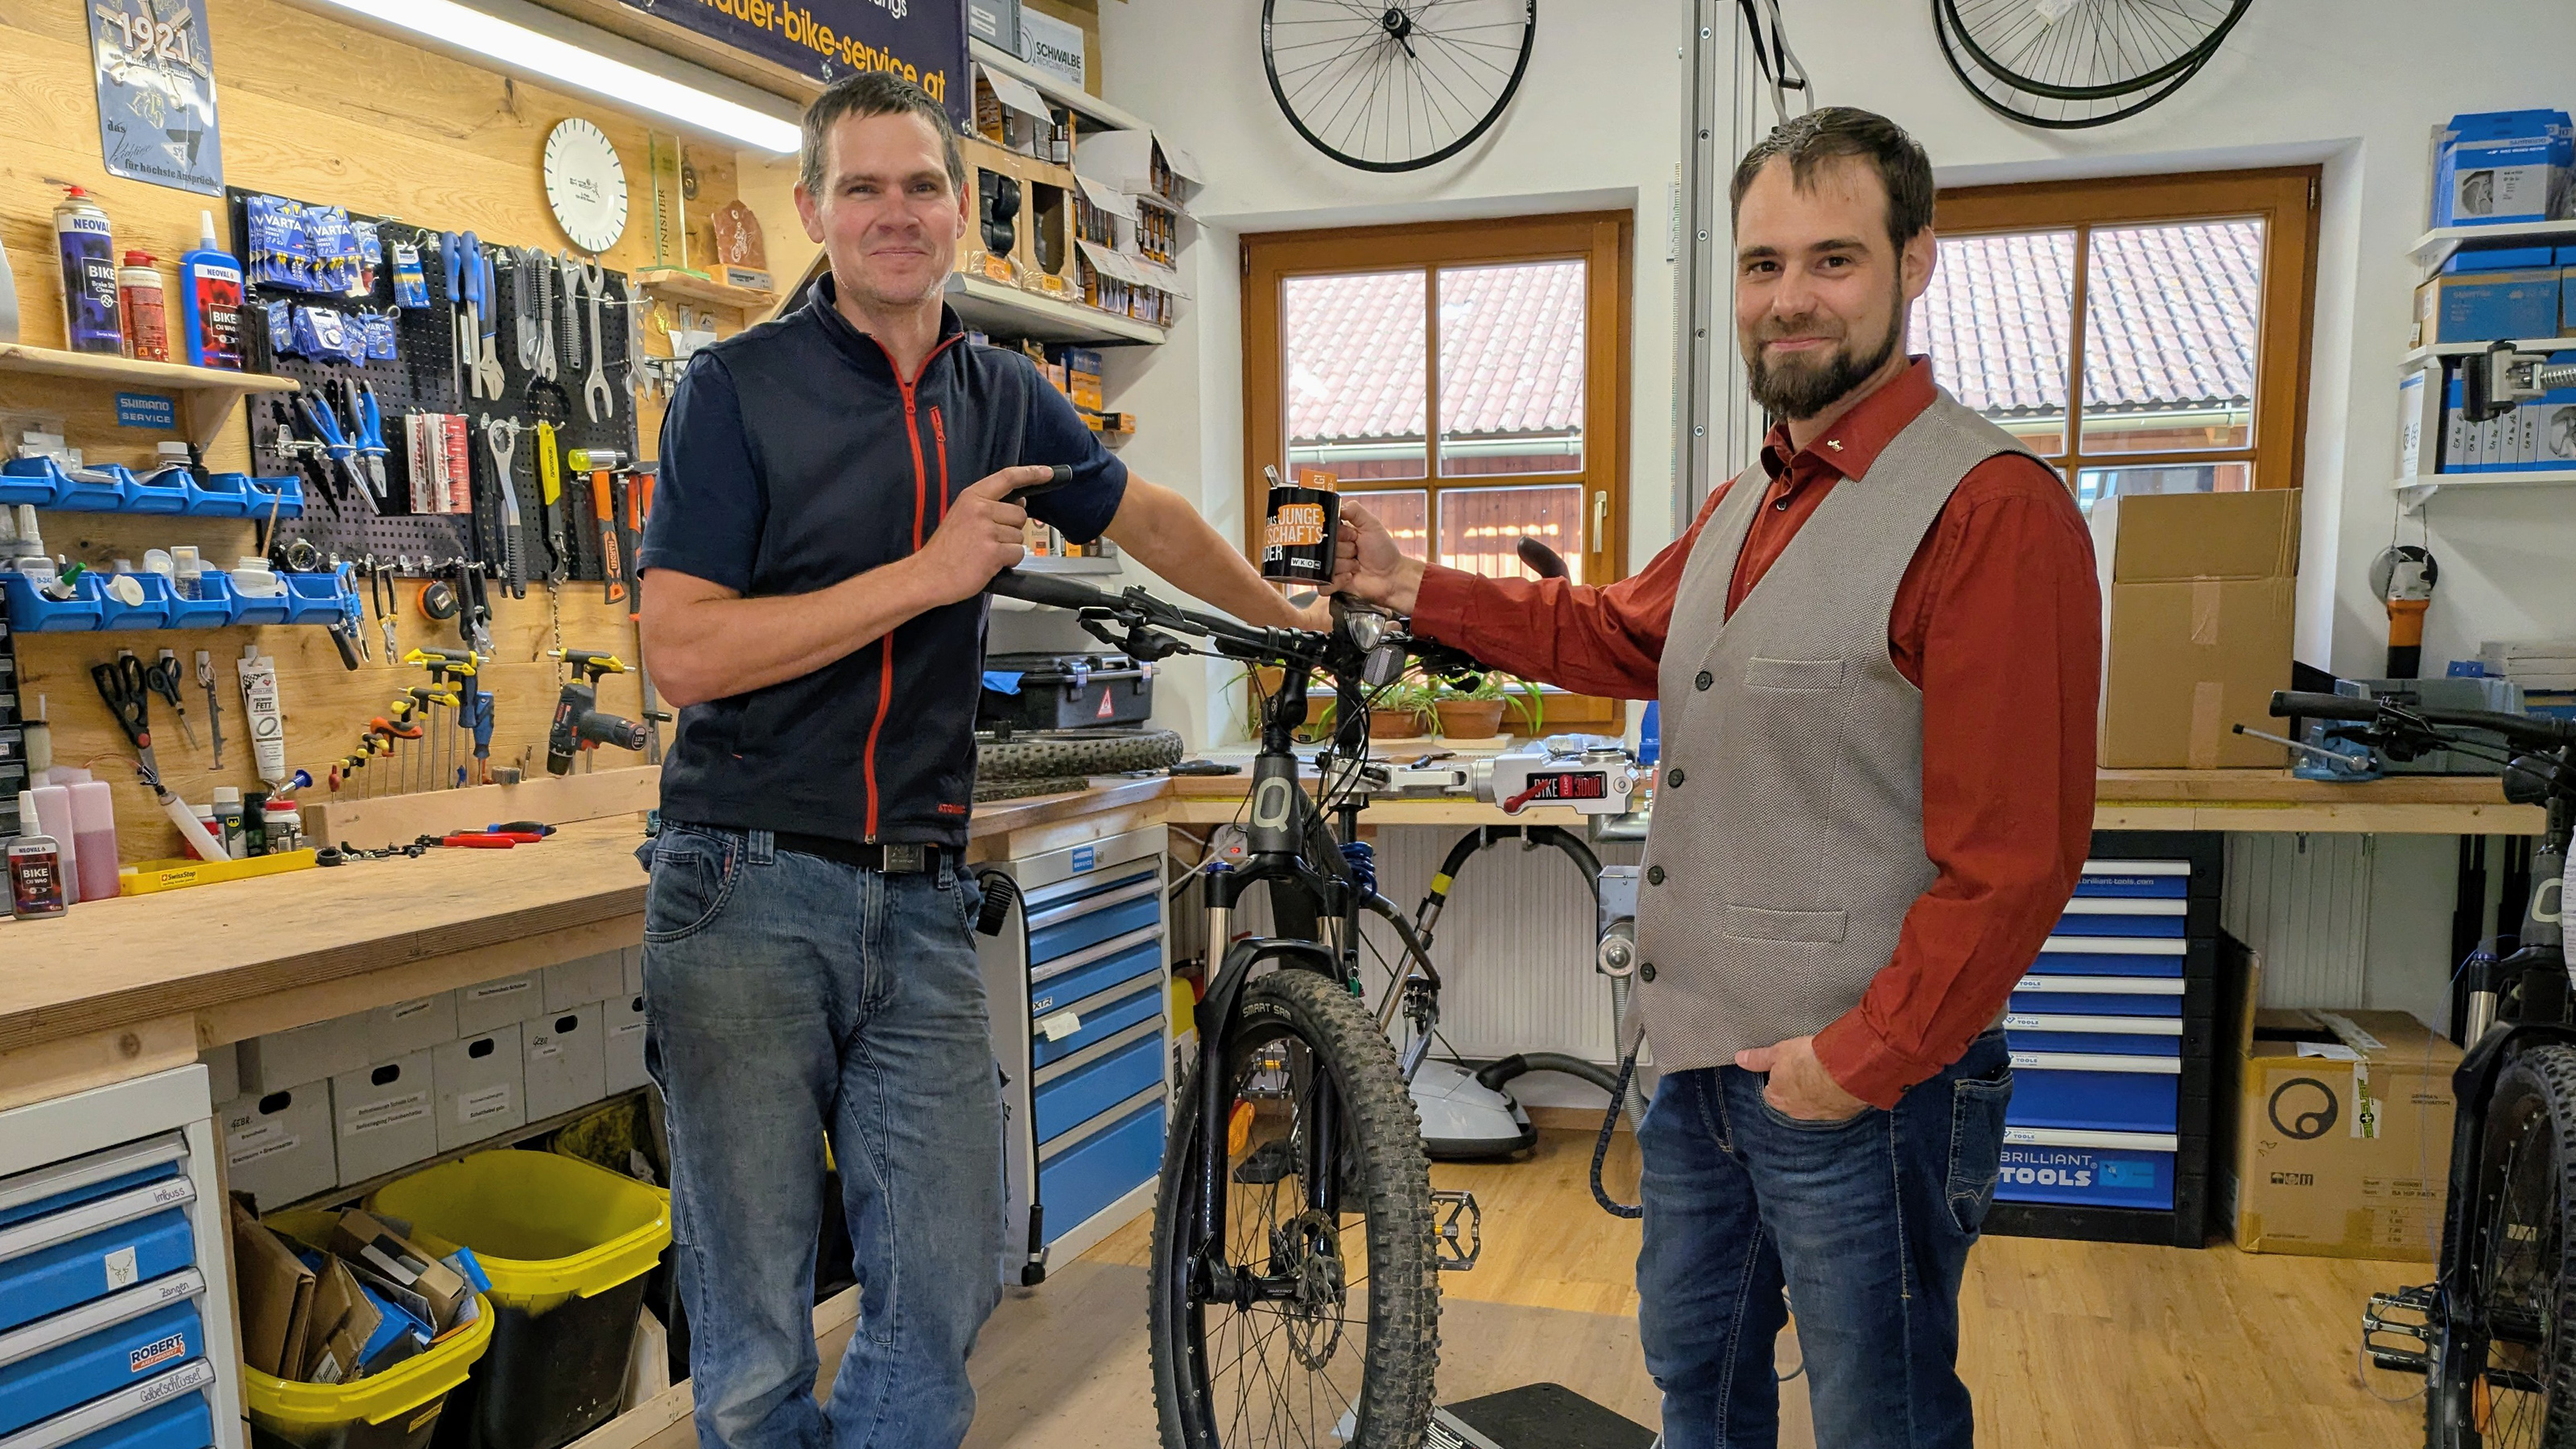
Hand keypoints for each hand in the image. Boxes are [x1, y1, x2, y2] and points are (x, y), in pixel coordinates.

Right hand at [910, 466, 1047, 605]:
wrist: (927, 575)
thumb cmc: (944, 550)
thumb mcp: (961, 516)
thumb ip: (987, 507)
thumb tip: (1019, 505)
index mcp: (971, 498)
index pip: (1007, 478)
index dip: (1031, 474)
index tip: (1047, 473)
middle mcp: (980, 510)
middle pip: (1019, 515)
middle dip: (1011, 529)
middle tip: (990, 540)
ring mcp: (987, 531)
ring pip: (1019, 537)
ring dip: (1007, 548)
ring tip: (985, 553)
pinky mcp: (993, 552)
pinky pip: (1017, 554)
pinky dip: (1008, 562)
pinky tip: (989, 564)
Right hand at [1333, 503, 1422, 613]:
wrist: (1391, 576)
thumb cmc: (1384, 551)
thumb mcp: (1372, 525)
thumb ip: (1355, 511)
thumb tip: (1338, 506)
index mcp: (1339, 534)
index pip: (1325, 530)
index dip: (1340, 534)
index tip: (1353, 536)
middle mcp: (1333, 550)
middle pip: (1323, 549)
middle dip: (1343, 551)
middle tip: (1356, 553)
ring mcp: (1331, 568)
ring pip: (1323, 566)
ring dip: (1343, 567)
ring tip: (1356, 566)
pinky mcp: (1332, 584)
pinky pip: (1323, 585)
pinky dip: (1337, 582)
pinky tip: (1350, 577)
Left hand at [1735, 1035, 1867, 1122]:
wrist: (1844, 1071)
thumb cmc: (1808, 1061)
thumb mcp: (1778, 1052)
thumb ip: (1759, 1058)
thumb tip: (1740, 1059)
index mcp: (1778, 1098)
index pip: (1771, 1092)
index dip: (1777, 1079)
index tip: (1785, 1068)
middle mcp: (1796, 1112)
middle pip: (1792, 1101)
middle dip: (1798, 1088)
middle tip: (1806, 1069)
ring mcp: (1820, 1115)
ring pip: (1815, 1105)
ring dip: (1818, 1093)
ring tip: (1824, 1074)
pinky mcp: (1841, 1114)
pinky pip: (1835, 1106)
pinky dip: (1836, 1097)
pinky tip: (1840, 1083)